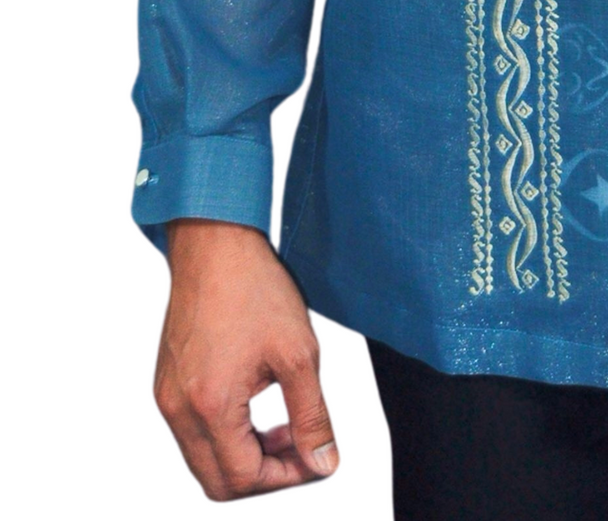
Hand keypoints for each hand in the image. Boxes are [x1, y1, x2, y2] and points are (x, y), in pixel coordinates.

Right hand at [153, 218, 338, 498]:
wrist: (214, 243)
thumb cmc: (253, 287)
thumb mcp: (299, 353)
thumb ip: (312, 416)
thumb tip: (323, 462)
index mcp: (209, 405)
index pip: (243, 478)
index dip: (286, 478)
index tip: (315, 460)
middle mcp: (178, 409)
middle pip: (218, 481)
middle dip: (264, 475)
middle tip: (300, 448)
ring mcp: (167, 397)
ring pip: (204, 459)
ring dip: (245, 455)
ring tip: (285, 427)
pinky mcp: (167, 383)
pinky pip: (194, 433)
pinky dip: (226, 434)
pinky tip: (257, 406)